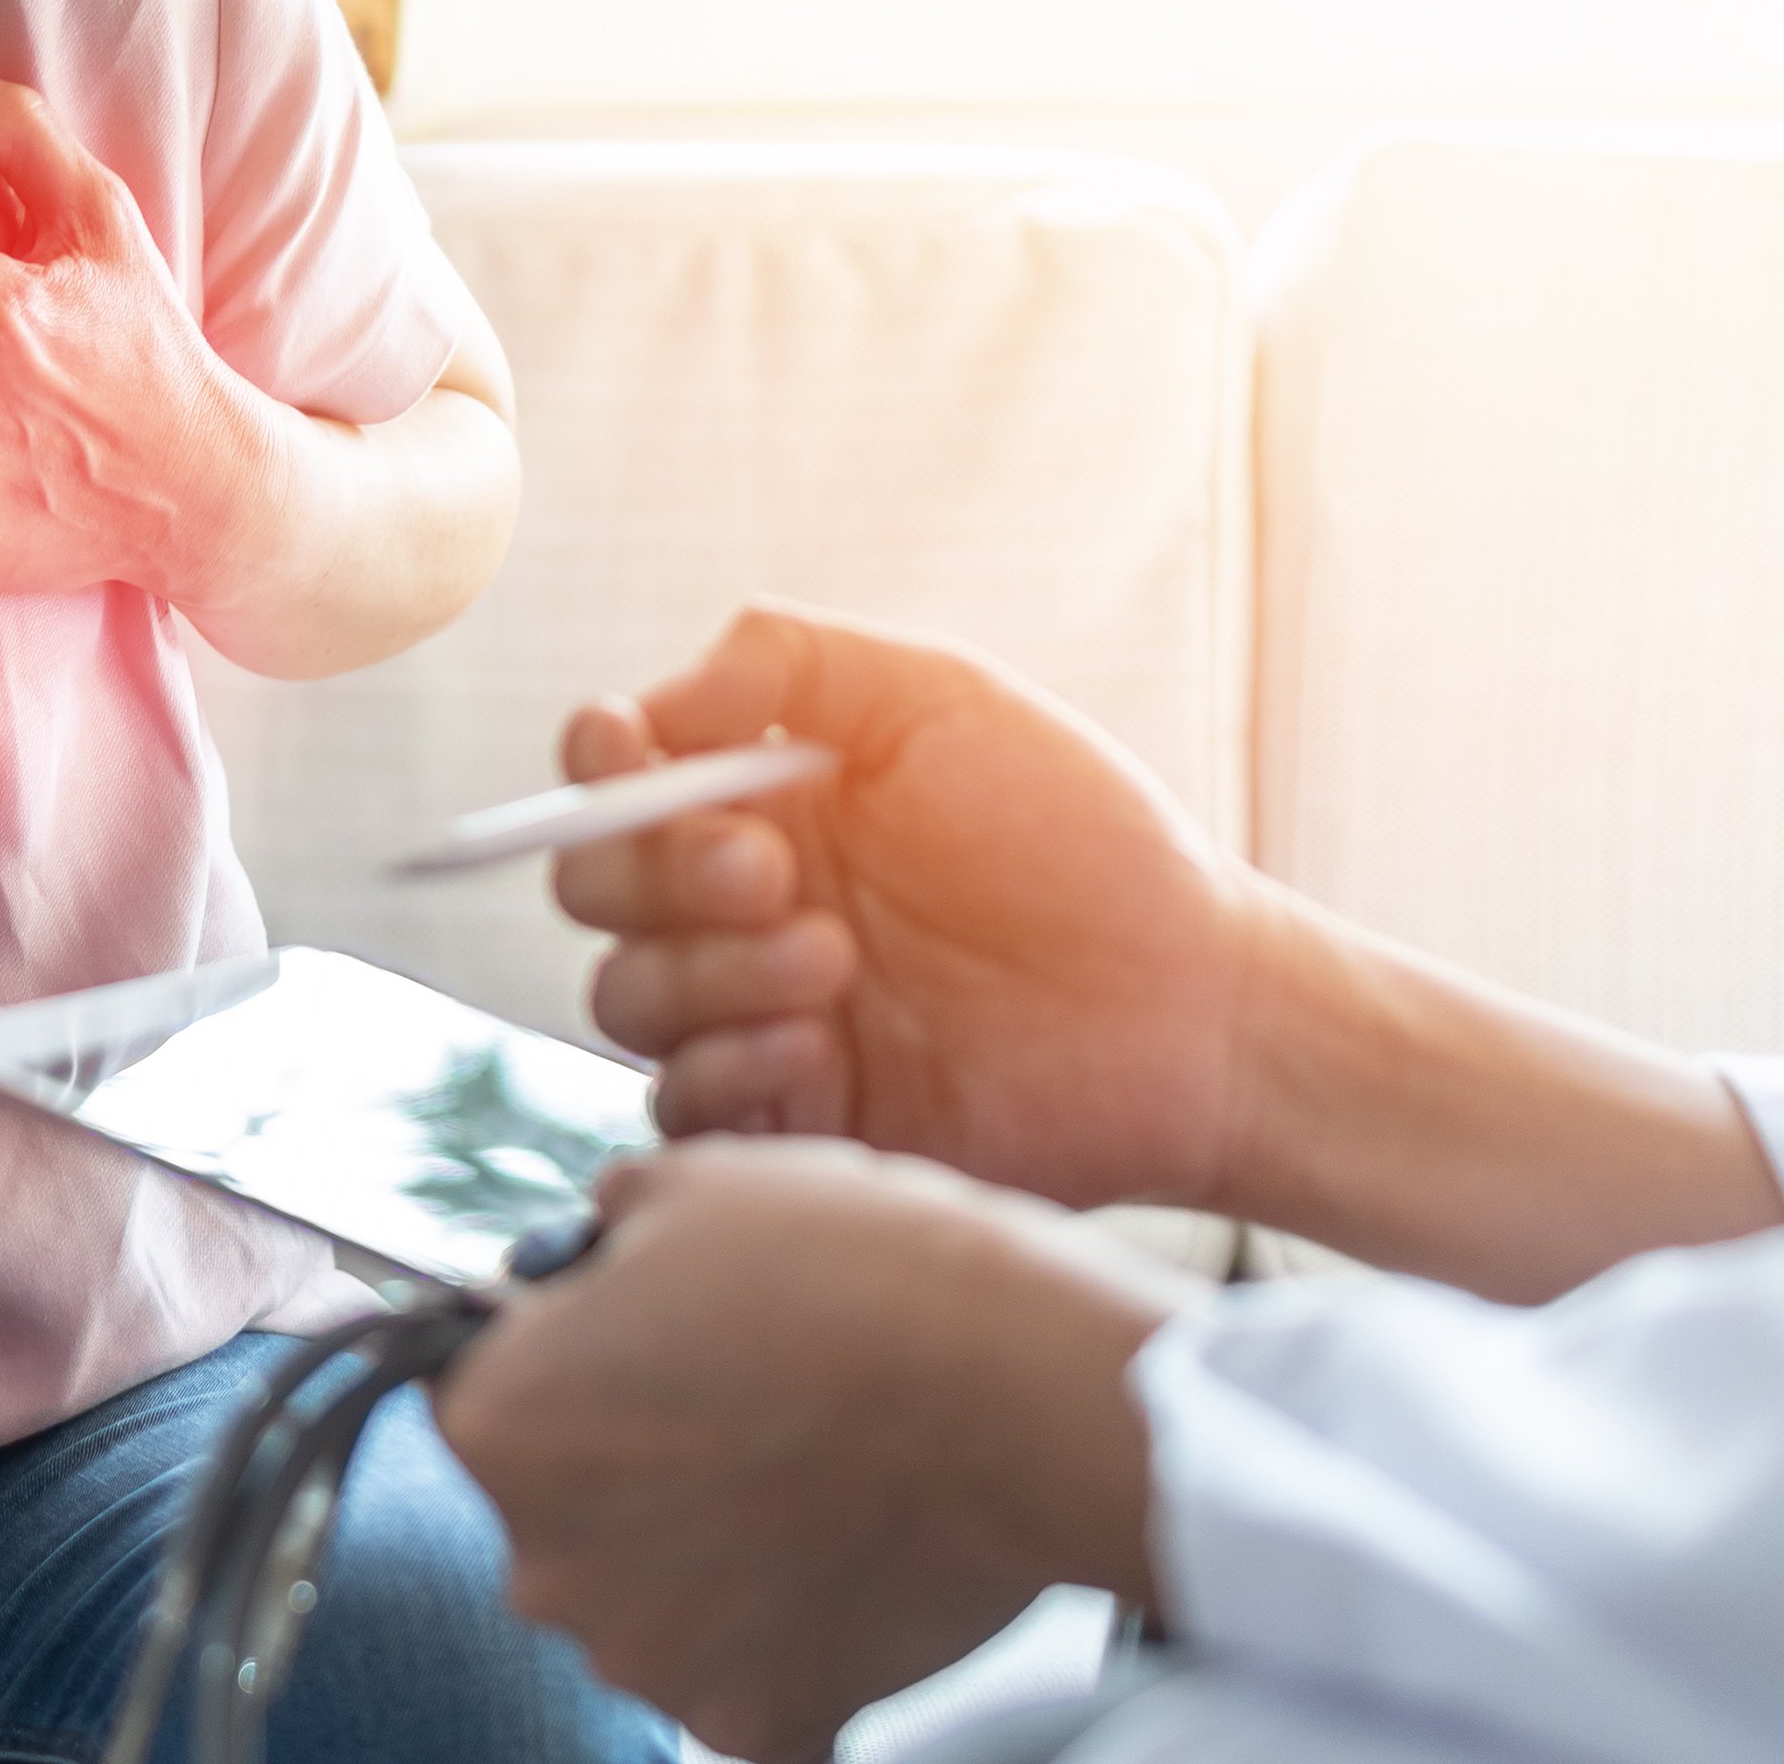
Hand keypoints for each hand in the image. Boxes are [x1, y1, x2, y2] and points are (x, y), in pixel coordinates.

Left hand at [432, 1139, 1193, 1763]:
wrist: (1023, 1391)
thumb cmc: (860, 1278)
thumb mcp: (691, 1182)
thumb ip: (601, 1228)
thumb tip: (595, 1244)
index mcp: (500, 1422)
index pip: (471, 1391)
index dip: (557, 1353)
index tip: (629, 1340)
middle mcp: (543, 1563)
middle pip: (556, 1508)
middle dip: (627, 1460)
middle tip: (745, 1397)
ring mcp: (648, 1658)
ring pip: (647, 1596)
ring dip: (705, 1548)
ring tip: (813, 1469)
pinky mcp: (755, 1723)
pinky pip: (742, 1675)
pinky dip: (785, 1634)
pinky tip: (845, 1553)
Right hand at [553, 601, 1262, 1211]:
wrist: (1188, 1010)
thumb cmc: (1084, 843)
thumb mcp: (943, 698)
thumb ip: (788, 663)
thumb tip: (657, 703)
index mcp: (766, 797)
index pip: (612, 776)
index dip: (595, 768)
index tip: (631, 758)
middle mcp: (744, 905)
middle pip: (595, 889)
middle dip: (658, 875)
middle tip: (777, 876)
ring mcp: (760, 1014)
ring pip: (625, 999)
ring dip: (705, 976)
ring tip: (834, 966)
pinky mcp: (793, 1120)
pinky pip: (681, 1106)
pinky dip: (725, 1073)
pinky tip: (818, 1052)